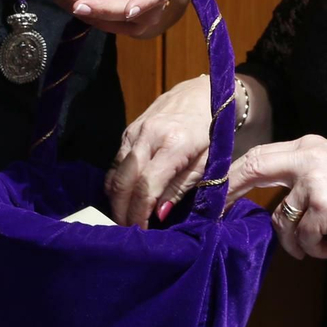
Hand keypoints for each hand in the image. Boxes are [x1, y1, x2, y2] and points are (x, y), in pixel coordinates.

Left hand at [70, 0, 184, 35]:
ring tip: (71, 5)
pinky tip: (72, 6)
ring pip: (117, 23)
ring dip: (95, 15)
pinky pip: (108, 25)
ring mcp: (140, 20)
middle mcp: (155, 7)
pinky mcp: (125, 27)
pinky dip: (92, 17)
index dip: (140, 0)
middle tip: (78, 5)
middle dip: (106, 10)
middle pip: (131, 15)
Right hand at [104, 74, 211, 226]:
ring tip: (124, 218)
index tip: (142, 232)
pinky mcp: (128, 130)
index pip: (147, 186)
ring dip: (116, 199)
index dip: (140, 213)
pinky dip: (116, 182)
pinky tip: (123, 197)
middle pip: (124, 180)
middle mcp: (148, 135)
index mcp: (173, 143)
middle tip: (127, 231)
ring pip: (115, 171)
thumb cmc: (211, 132)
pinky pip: (115, 161)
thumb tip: (159, 215)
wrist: (202, 94)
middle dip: (122, 210)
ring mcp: (134, 130)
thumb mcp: (207, 163)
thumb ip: (181, 188)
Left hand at [225, 135, 326, 259]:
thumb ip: (300, 170)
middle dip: (231, 192)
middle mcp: (307, 159)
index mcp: (307, 146)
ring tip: (310, 247)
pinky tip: (325, 249)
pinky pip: (302, 237)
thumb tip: (266, 188)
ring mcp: (315, 184)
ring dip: (292, 240)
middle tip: (219, 213)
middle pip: (255, 169)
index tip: (216, 189)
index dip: (233, 172)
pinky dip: (311, 248)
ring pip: (281, 217)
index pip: (259, 154)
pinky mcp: (325, 209)